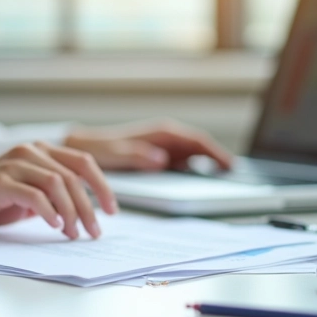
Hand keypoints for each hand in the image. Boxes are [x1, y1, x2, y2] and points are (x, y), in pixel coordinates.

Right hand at [0, 142, 117, 238]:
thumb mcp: (28, 196)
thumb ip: (52, 196)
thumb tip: (84, 214)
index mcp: (39, 150)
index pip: (82, 162)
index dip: (101, 186)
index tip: (111, 211)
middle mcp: (29, 151)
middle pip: (73, 176)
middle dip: (90, 206)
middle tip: (95, 231)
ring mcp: (14, 164)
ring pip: (57, 183)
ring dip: (72, 211)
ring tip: (74, 233)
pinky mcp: (0, 181)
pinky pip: (34, 195)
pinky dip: (49, 211)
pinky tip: (55, 226)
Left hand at [63, 120, 233, 171]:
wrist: (82, 148)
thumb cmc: (98, 150)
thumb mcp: (116, 154)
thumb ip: (138, 156)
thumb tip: (162, 159)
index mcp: (160, 134)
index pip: (196, 141)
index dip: (215, 152)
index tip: (229, 165)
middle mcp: (165, 138)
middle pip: (200, 148)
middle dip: (217, 159)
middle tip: (233, 176)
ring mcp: (163, 147)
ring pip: (193, 155)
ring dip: (207, 165)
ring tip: (222, 180)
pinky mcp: (158, 157)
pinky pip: (182, 162)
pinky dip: (193, 170)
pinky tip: (199, 182)